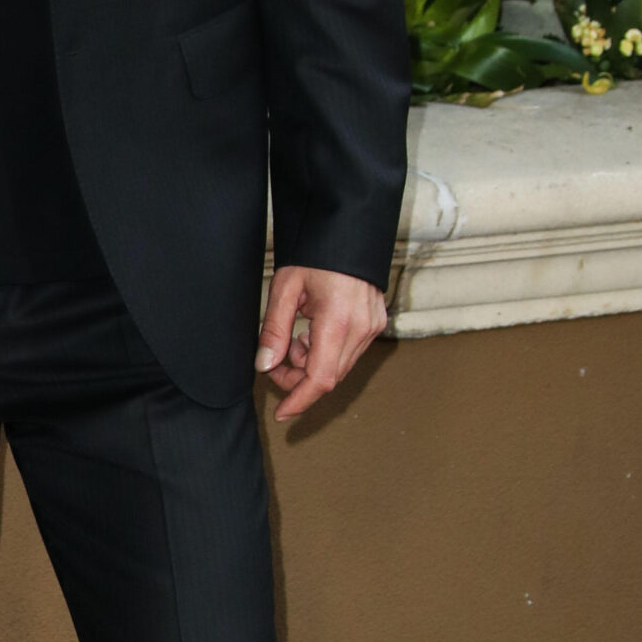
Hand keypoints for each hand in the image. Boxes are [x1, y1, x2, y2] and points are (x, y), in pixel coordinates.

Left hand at [256, 267, 387, 421]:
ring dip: (312, 364)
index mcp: (338, 321)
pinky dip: (326, 352)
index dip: (299, 400)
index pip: (320, 379)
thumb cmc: (315, 253)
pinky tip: (311, 333)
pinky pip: (349, 351)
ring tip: (293, 338)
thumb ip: (274, 330)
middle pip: (330, 376)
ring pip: (340, 366)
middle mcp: (362, 329)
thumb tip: (264, 364)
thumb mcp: (285, 288)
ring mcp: (373, 326)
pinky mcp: (376, 322)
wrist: (347, 228)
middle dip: (299, 379)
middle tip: (275, 363)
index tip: (282, 413)